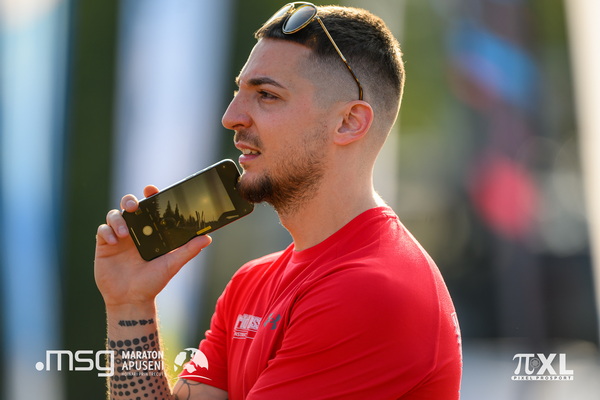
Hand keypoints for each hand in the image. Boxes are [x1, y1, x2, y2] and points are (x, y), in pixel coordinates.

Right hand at [94, 185, 211, 308]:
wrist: (131, 300)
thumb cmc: (153, 283)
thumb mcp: (172, 264)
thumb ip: (188, 250)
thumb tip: (208, 238)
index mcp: (151, 232)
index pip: (150, 208)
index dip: (150, 196)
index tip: (151, 190)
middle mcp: (135, 231)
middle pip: (129, 206)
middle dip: (130, 201)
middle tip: (135, 206)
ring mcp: (119, 237)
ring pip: (114, 215)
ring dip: (118, 219)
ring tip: (125, 233)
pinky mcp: (104, 245)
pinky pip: (102, 230)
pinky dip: (107, 231)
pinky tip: (114, 241)